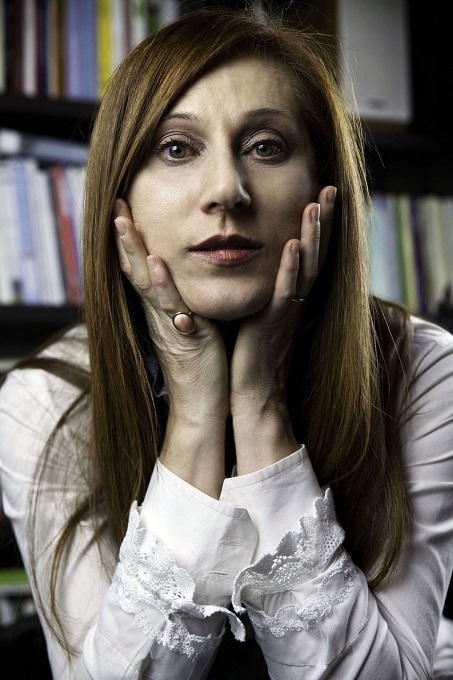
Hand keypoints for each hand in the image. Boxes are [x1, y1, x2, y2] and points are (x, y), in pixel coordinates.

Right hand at [113, 199, 227, 496]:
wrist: (202, 407)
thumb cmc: (202, 366)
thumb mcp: (191, 326)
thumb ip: (185, 303)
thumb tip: (186, 283)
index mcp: (162, 309)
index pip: (140, 268)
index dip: (130, 240)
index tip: (123, 209)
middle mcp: (159, 313)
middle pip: (134, 269)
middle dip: (124, 236)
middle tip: (114, 204)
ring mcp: (169, 324)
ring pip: (145, 283)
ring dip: (133, 252)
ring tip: (122, 223)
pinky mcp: (186, 337)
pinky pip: (170, 308)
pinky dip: (161, 286)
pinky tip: (155, 264)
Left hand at [230, 186, 335, 474]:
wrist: (253, 392)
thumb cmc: (253, 354)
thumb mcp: (262, 314)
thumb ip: (265, 290)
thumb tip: (258, 268)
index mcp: (291, 295)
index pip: (309, 253)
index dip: (317, 225)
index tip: (320, 194)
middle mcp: (295, 299)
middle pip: (316, 253)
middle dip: (323, 220)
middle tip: (330, 187)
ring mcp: (287, 310)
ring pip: (306, 267)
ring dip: (312, 235)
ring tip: (315, 204)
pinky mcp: (274, 322)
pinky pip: (286, 291)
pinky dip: (291, 268)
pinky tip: (294, 245)